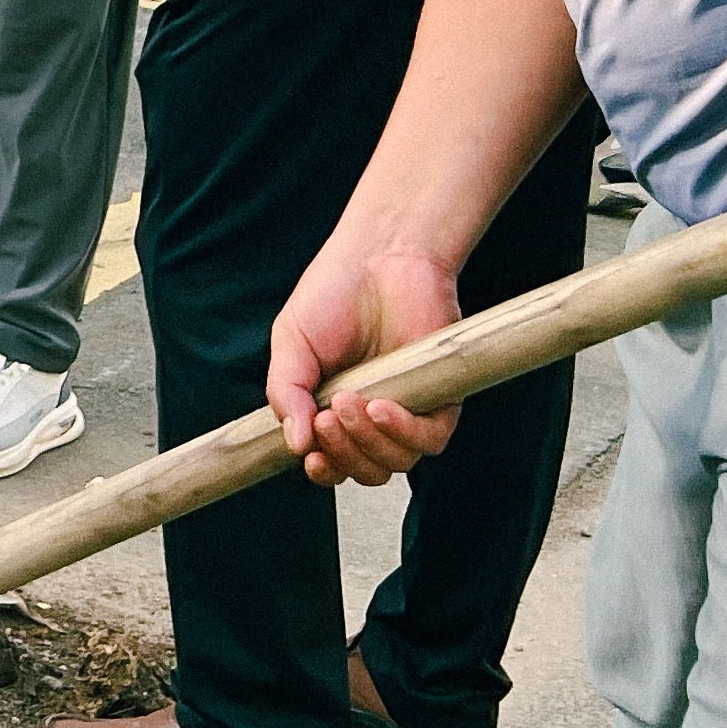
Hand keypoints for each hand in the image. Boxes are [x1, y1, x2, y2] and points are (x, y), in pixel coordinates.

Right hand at [267, 240, 469, 484]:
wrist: (379, 257)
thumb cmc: (333, 294)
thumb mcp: (291, 343)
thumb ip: (285, 393)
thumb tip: (293, 445)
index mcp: (332, 410)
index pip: (331, 462)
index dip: (323, 469)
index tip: (310, 458)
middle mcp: (372, 418)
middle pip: (364, 470)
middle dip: (342, 455)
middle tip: (326, 419)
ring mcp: (407, 411)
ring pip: (396, 463)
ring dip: (368, 444)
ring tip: (349, 402)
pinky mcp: (441, 400)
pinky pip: (430, 440)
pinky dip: (404, 433)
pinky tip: (381, 407)